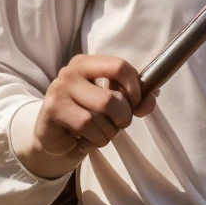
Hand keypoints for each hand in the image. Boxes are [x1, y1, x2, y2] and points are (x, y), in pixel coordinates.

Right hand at [31, 54, 155, 168]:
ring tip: (98, 133)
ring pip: (101, 114)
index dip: (134, 88)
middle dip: (122, 118)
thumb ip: (134, 101)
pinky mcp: (53, 109)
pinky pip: (87, 126)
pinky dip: (96, 139)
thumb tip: (151, 99)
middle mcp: (71, 72)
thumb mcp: (113, 107)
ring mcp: (60, 89)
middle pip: (112, 97)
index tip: (135, 103)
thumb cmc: (86, 118)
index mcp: (87, 63)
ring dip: (109, 132)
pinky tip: (86, 139)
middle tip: (117, 125)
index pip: (120, 66)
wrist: (55, 141)